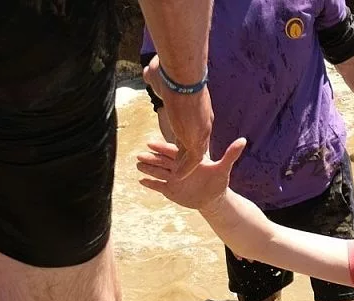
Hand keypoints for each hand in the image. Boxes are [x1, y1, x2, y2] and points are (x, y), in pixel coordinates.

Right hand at [137, 137, 246, 209]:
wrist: (213, 198)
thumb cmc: (218, 181)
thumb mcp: (224, 168)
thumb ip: (231, 154)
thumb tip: (243, 140)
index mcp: (187, 159)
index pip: (173, 151)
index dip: (162, 148)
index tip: (151, 143)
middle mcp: (177, 167)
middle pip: (162, 161)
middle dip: (151, 158)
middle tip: (139, 155)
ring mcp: (172, 177)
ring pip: (157, 172)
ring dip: (147, 169)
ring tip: (138, 166)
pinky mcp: (170, 189)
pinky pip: (158, 186)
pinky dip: (150, 184)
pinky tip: (140, 181)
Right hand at [142, 55, 212, 178]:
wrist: (182, 76)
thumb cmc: (171, 71)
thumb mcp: (164, 76)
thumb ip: (157, 78)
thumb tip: (149, 71)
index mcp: (199, 109)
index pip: (193, 126)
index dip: (187, 134)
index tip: (180, 140)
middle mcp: (203, 123)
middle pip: (197, 142)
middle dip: (188, 152)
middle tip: (180, 162)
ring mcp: (200, 133)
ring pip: (194, 153)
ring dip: (185, 163)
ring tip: (177, 173)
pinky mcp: (195, 141)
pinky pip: (192, 161)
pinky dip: (186, 169)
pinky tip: (178, 176)